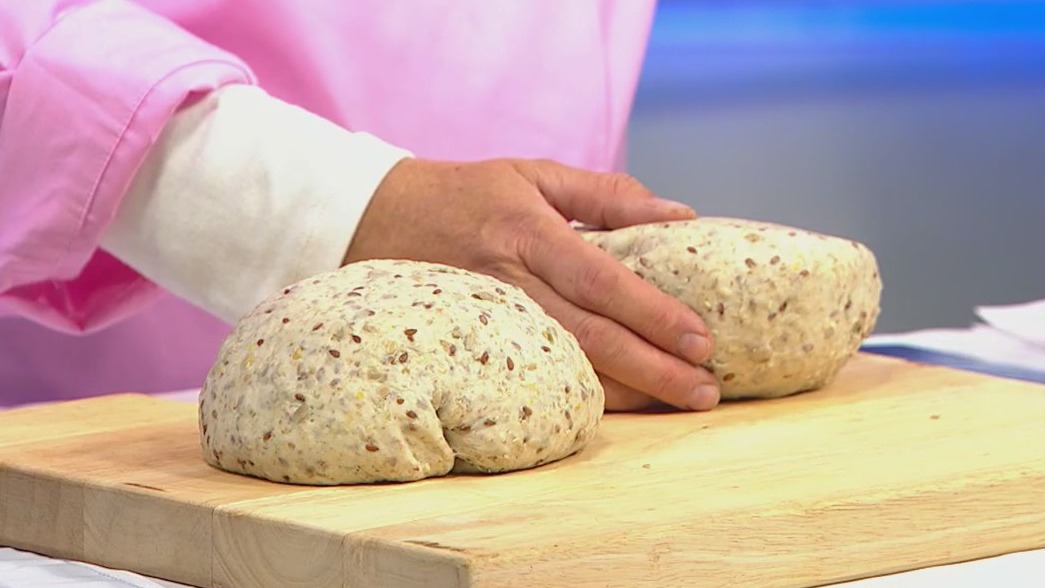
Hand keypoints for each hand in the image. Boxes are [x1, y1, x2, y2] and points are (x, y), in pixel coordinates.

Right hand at [343, 158, 719, 411]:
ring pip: (563, 366)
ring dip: (626, 390)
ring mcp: (484, 318)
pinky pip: (532, 375)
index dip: (652, 313)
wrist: (371, 219)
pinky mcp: (468, 343)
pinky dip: (580, 394)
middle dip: (653, 366)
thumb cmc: (464, 194)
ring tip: (677, 402)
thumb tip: (679, 216)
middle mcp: (506, 280)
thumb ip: (606, 194)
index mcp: (526, 232)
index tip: (701, 339)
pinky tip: (621, 405)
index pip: (600, 280)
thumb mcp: (532, 174)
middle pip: (589, 335)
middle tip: (704, 388)